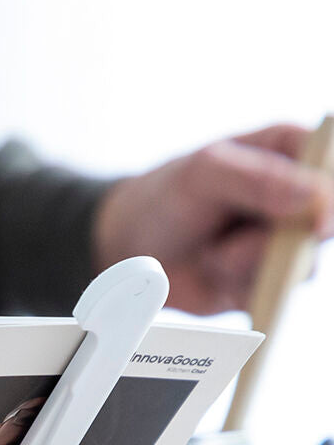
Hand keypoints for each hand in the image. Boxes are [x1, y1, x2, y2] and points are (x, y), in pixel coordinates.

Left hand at [93, 124, 333, 313]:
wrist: (131, 249)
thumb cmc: (166, 198)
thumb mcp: (204, 175)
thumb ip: (258, 180)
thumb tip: (316, 198)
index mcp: (291, 151)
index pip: (331, 167)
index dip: (329, 199)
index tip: (313, 225)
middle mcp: (299, 197)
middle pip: (325, 224)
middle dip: (275, 241)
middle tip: (230, 242)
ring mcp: (287, 240)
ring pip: (300, 264)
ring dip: (247, 265)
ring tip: (212, 253)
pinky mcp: (270, 278)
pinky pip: (274, 293)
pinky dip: (239, 288)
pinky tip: (214, 272)